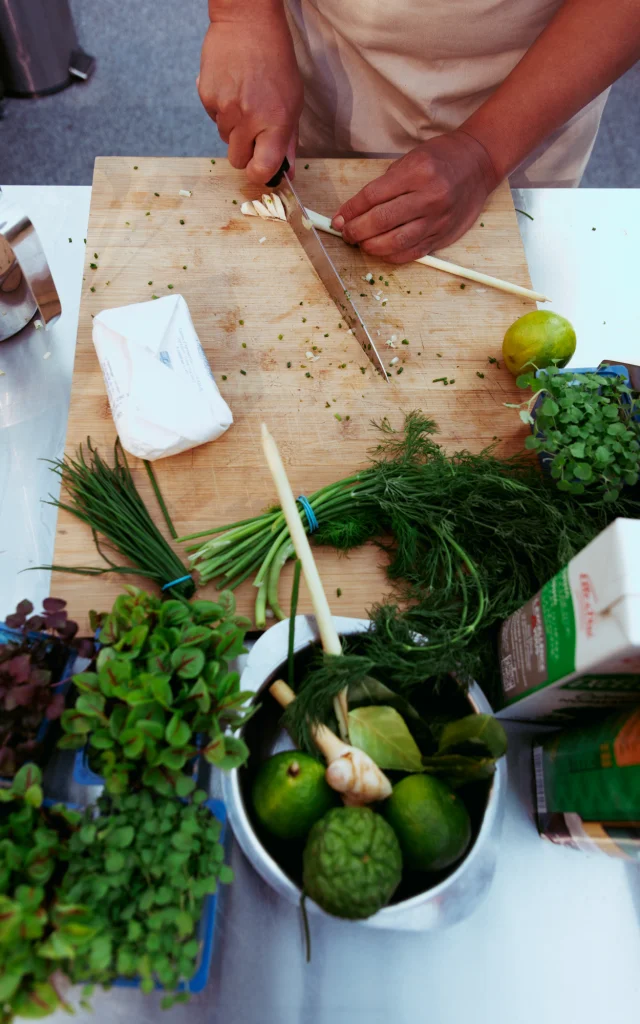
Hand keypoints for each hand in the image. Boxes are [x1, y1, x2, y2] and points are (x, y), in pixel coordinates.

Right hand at [198, 4, 302, 183]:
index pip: (262, 168)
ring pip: (224, 138)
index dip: (260, 174)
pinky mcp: (207, 96)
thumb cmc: (276, 62)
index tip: (261, 169)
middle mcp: (249, 118)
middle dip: (244, 152)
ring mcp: (225, 107)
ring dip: (233, 127)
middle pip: (238, 160)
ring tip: (244, 98)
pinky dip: (220, 108)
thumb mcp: (293, 102)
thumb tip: (287, 173)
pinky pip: (212, 117)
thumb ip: (288, 141)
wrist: (248, 22)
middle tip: (253, 130)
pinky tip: (231, 87)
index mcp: (275, 121)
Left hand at [331, 131, 498, 263]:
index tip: (338, 219)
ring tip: (360, 243)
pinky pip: (411, 253)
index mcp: (417, 172)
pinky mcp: (443, 235)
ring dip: (371, 246)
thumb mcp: (411, 159)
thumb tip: (354, 211)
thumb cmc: (441, 158)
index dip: (350, 210)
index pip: (372, 196)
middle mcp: (429, 197)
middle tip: (346, 233)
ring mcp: (438, 219)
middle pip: (381, 221)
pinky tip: (380, 251)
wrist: (478, 164)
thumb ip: (385, 185)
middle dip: (356, 230)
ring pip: (395, 242)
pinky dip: (391, 255)